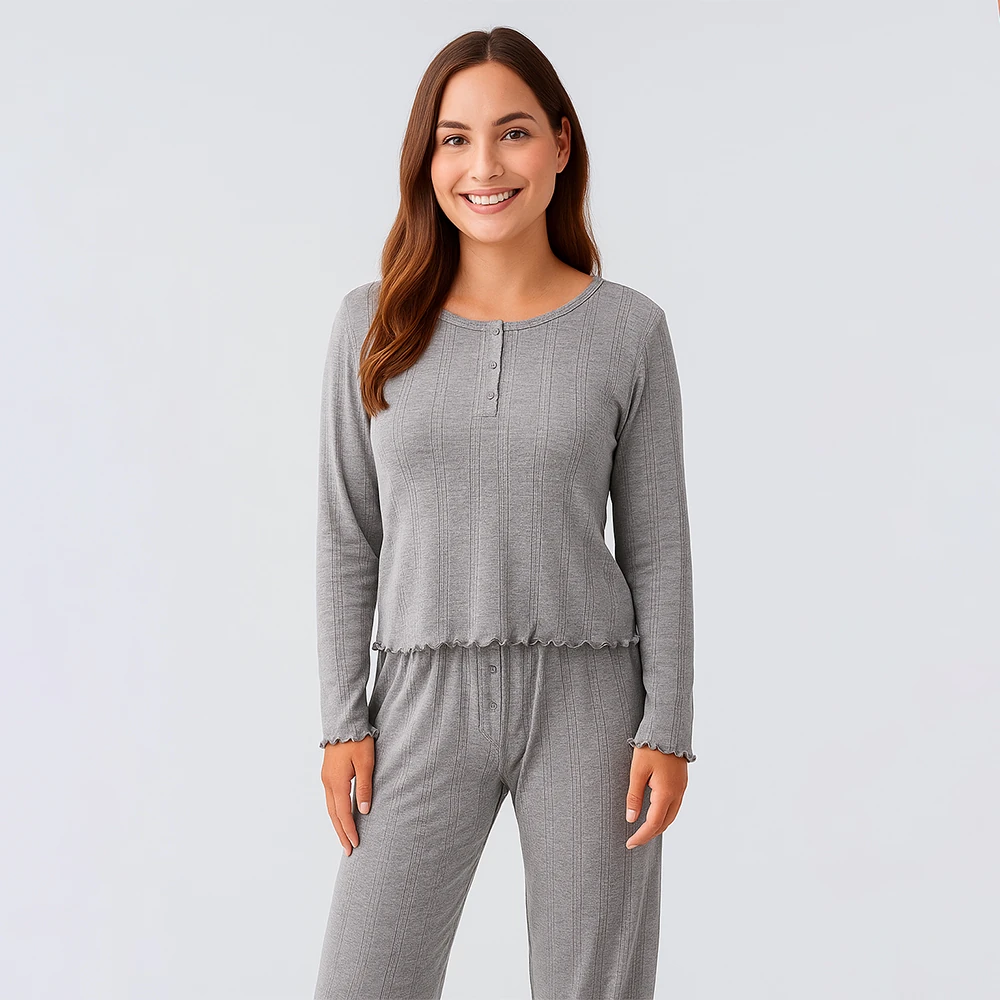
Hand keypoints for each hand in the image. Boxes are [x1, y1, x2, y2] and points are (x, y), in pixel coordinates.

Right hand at [321, 735, 374, 856]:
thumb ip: (364, 788)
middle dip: (341, 833)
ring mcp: (326, 778)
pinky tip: (342, 815)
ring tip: (345, 837)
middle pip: (333, 815)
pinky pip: (331, 798)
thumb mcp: (366, 764)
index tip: (355, 845)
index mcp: (337, 783)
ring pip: (330, 807)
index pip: (343, 814)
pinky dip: (336, 811)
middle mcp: (328, 783)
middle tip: (348, 850)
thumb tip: (363, 811)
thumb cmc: (358, 741)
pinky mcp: (328, 773)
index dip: (349, 831)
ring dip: (337, 824)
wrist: (344, 722)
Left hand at [624, 746, 687, 848]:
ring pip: (671, 816)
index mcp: (666, 793)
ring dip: (657, 826)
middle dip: (649, 834)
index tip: (629, 844)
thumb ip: (634, 796)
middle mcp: (677, 794)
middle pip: (664, 823)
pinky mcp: (681, 783)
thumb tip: (631, 819)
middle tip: (634, 840)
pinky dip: (663, 815)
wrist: (668, 729)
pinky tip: (653, 814)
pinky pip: (674, 806)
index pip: (653, 823)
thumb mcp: (637, 771)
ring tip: (641, 830)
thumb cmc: (650, 748)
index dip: (641, 836)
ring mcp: (681, 788)